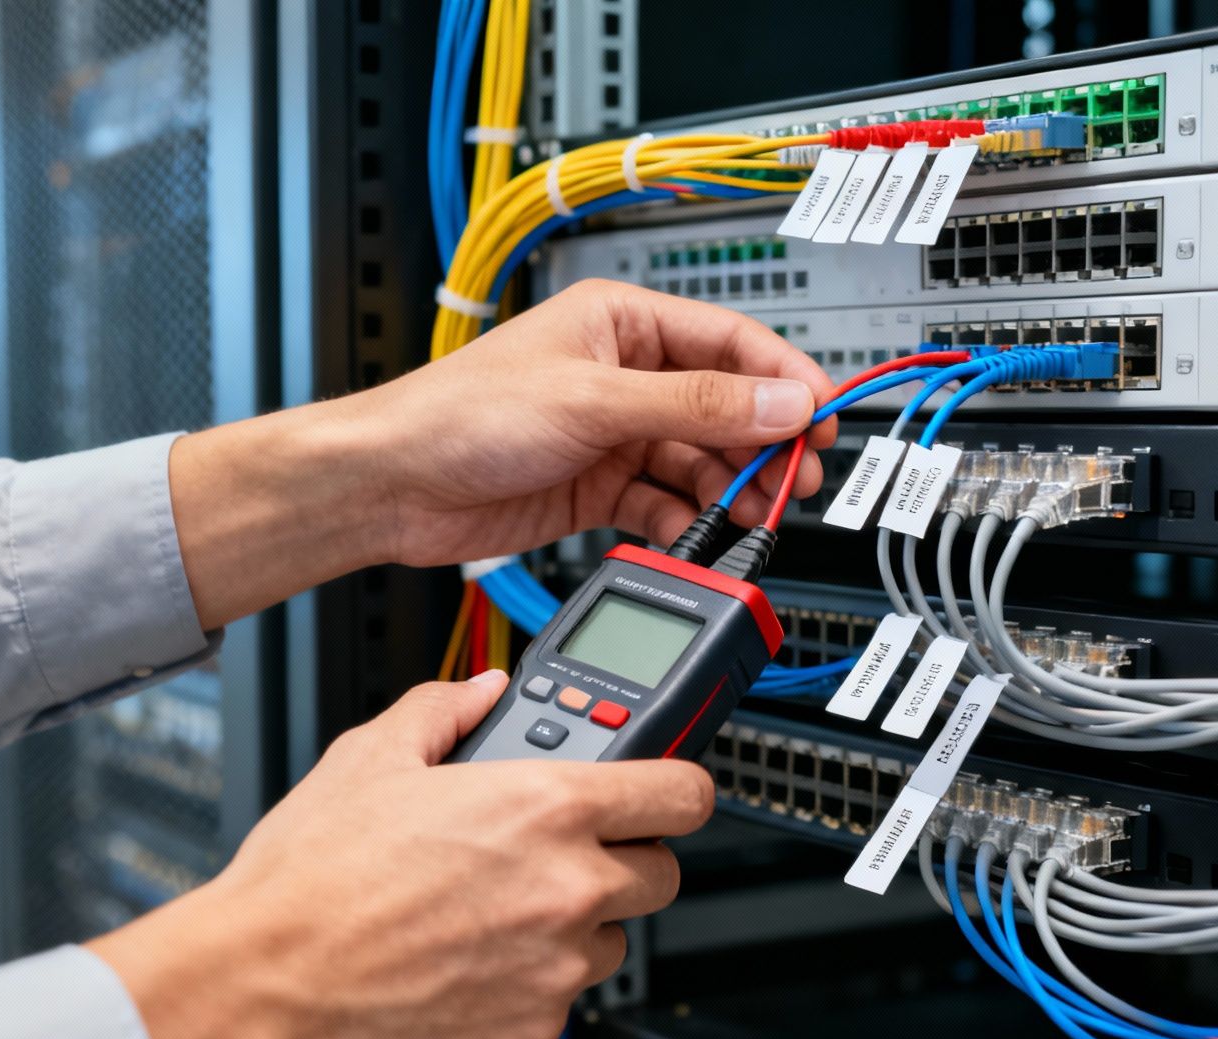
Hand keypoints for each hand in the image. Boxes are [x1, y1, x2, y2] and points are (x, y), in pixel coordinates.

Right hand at [85, 672, 714, 1038]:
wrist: (267, 984)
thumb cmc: (312, 879)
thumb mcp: (372, 756)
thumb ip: (444, 709)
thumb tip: (480, 690)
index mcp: (545, 806)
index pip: (683, 792)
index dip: (677, 785)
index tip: (663, 788)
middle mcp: (568, 886)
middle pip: (663, 870)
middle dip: (626, 854)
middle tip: (567, 847)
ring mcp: (556, 963)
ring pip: (615, 936)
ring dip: (580, 919)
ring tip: (501, 905)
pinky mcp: (533, 1026)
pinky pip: (564, 992)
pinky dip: (535, 975)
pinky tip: (472, 954)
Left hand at [356, 279, 837, 566]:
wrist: (394, 485)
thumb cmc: (462, 414)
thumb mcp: (594, 402)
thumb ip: (695, 406)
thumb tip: (779, 403)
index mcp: (621, 322)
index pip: (730, 341)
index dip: (783, 381)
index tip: (823, 419)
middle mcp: (623, 374)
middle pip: (724, 406)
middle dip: (763, 445)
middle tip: (797, 480)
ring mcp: (611, 433)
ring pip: (698, 460)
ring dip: (727, 490)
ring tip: (750, 516)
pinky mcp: (596, 485)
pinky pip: (663, 501)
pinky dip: (684, 521)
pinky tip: (697, 536)